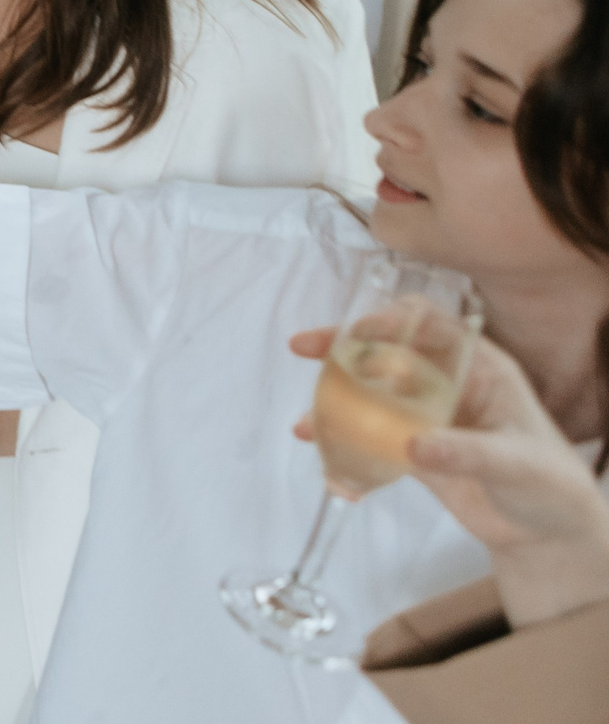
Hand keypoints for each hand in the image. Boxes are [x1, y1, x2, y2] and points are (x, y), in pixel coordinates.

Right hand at [289, 330, 608, 627]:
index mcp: (480, 369)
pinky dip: (346, 450)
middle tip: (304, 349)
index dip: (390, 319)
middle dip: (342, 347)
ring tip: (304, 424)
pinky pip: (371, 439)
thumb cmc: (550, 486)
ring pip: (370, 393)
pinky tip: (330, 468)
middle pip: (387, 350)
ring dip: (334, 402)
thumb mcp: (517, 464)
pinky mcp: (413, 449)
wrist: (548, 535)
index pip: (430, 325)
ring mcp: (427, 415)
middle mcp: (448, 384)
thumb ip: (468, 452)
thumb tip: (413, 445)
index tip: (356, 330)